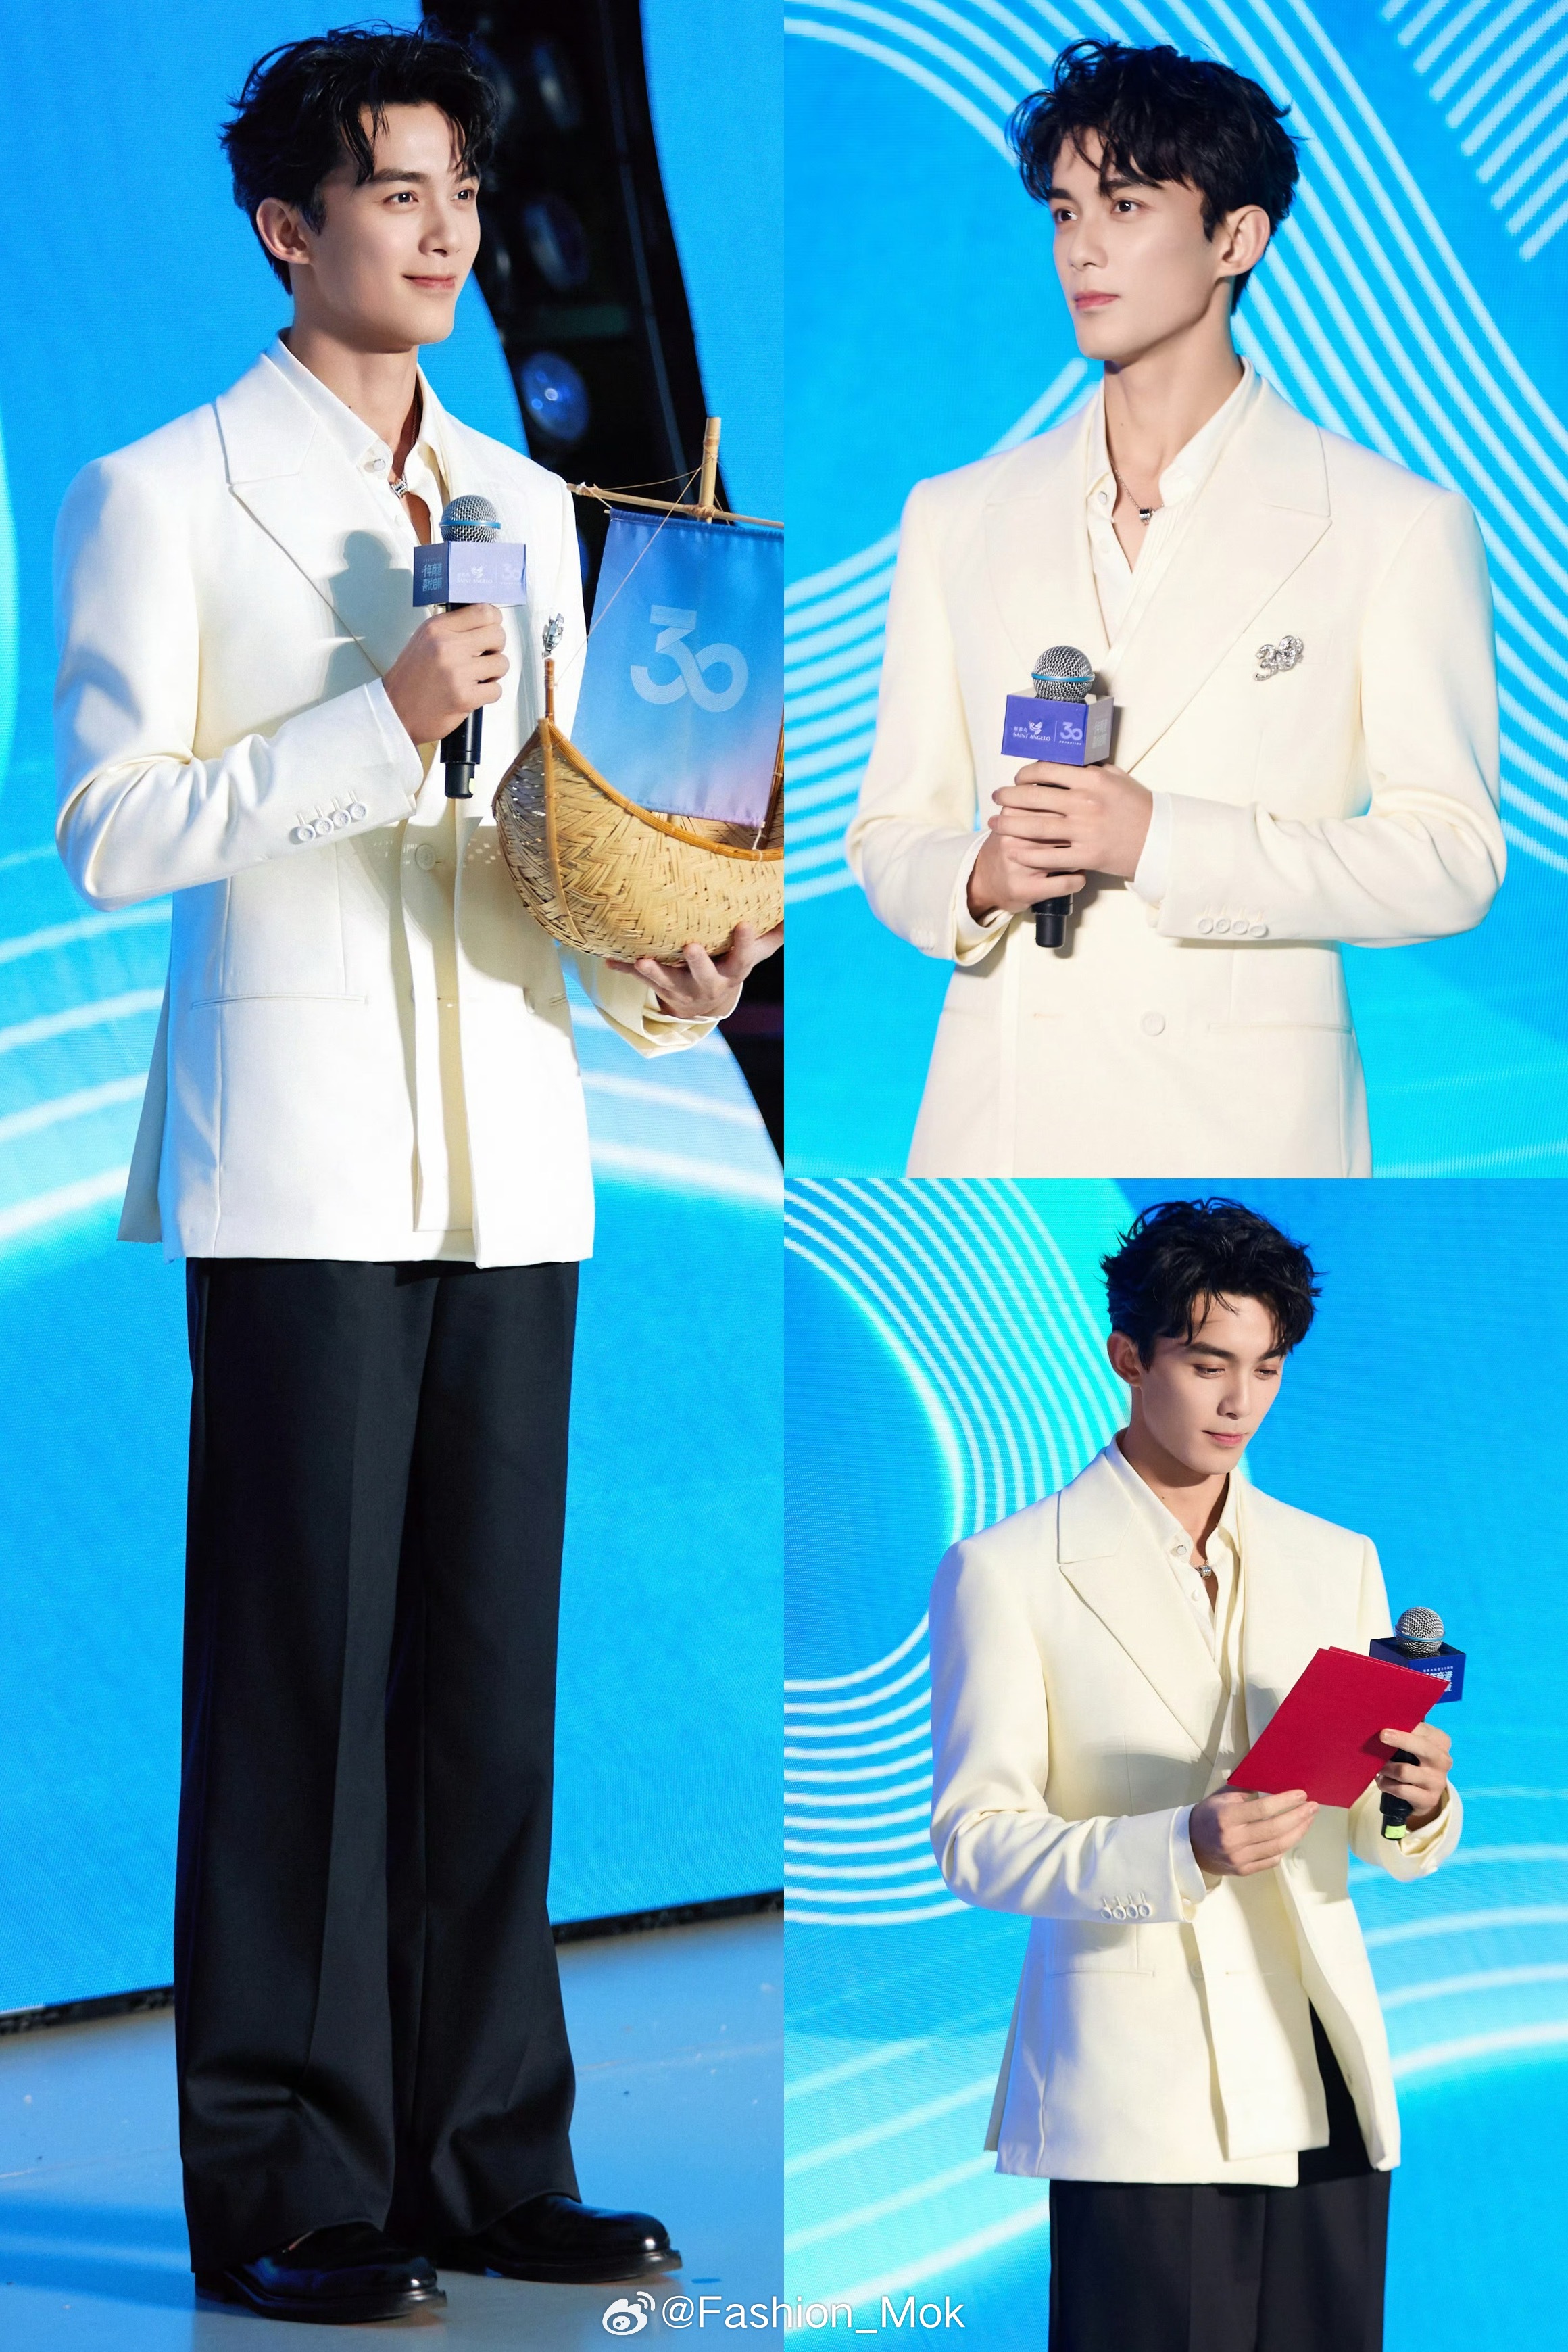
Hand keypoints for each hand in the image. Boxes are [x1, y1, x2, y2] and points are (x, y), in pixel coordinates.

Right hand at [383, 605, 508, 744]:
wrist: (395, 711)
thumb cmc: (410, 679)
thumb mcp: (424, 640)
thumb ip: (452, 628)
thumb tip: (484, 620)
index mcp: (437, 628)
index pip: (483, 612)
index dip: (494, 621)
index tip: (492, 629)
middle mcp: (447, 646)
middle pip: (498, 635)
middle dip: (496, 647)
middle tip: (485, 656)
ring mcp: (457, 672)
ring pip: (501, 663)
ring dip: (494, 672)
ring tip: (477, 677)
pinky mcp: (465, 697)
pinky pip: (496, 689)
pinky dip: (489, 693)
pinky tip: (473, 692)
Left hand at [607, 919, 782, 1020]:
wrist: (705, 1007)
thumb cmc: (731, 967)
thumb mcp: (754, 955)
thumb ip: (772, 934)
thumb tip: (797, 905)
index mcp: (732, 973)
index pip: (744, 958)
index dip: (746, 943)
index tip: (746, 923)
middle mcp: (706, 984)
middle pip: (703, 975)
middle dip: (697, 963)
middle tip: (690, 947)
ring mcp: (681, 989)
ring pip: (666, 982)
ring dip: (653, 972)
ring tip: (641, 960)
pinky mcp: (659, 988)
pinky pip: (639, 980)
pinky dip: (623, 970)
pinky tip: (608, 959)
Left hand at [966, 760, 1153, 918]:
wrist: (1159, 839)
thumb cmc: (1138, 806)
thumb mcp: (1117, 778)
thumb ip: (1091, 770)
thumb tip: (1065, 762)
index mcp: (1092, 779)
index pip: (1046, 771)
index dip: (1025, 774)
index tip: (1017, 779)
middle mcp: (1085, 803)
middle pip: (1034, 798)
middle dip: (1008, 797)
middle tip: (997, 798)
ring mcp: (1084, 831)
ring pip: (1036, 827)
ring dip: (1009, 825)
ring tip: (995, 823)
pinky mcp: (1086, 855)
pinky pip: (1049, 856)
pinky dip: (1028, 854)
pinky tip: (1013, 850)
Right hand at [1188, 1787, 1318, 1877]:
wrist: (1189, 1844)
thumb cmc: (1208, 1815)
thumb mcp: (1222, 1796)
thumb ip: (1246, 1789)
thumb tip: (1274, 1780)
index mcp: (1227, 1817)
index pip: (1263, 1808)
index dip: (1285, 1801)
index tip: (1302, 1794)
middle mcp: (1233, 1839)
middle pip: (1275, 1829)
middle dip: (1298, 1816)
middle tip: (1313, 1807)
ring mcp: (1239, 1858)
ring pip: (1277, 1846)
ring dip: (1298, 1832)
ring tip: (1308, 1820)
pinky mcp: (1244, 1870)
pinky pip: (1272, 1860)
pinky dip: (1285, 1847)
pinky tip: (1292, 1835)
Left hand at [1376, 1720, 1451, 1831]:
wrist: (1425, 1794)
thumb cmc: (1416, 1761)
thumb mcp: (1416, 1746)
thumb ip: (1406, 1734)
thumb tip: (1382, 1725)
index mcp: (1441, 1742)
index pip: (1423, 1730)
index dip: (1405, 1727)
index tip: (1388, 1725)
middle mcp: (1443, 1760)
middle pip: (1421, 1747)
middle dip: (1400, 1740)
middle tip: (1382, 1736)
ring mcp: (1437, 1781)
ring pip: (1404, 1771)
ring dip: (1386, 1768)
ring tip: (1378, 1767)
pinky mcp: (1429, 1798)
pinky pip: (1401, 1790)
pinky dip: (1386, 1784)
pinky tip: (1381, 1781)